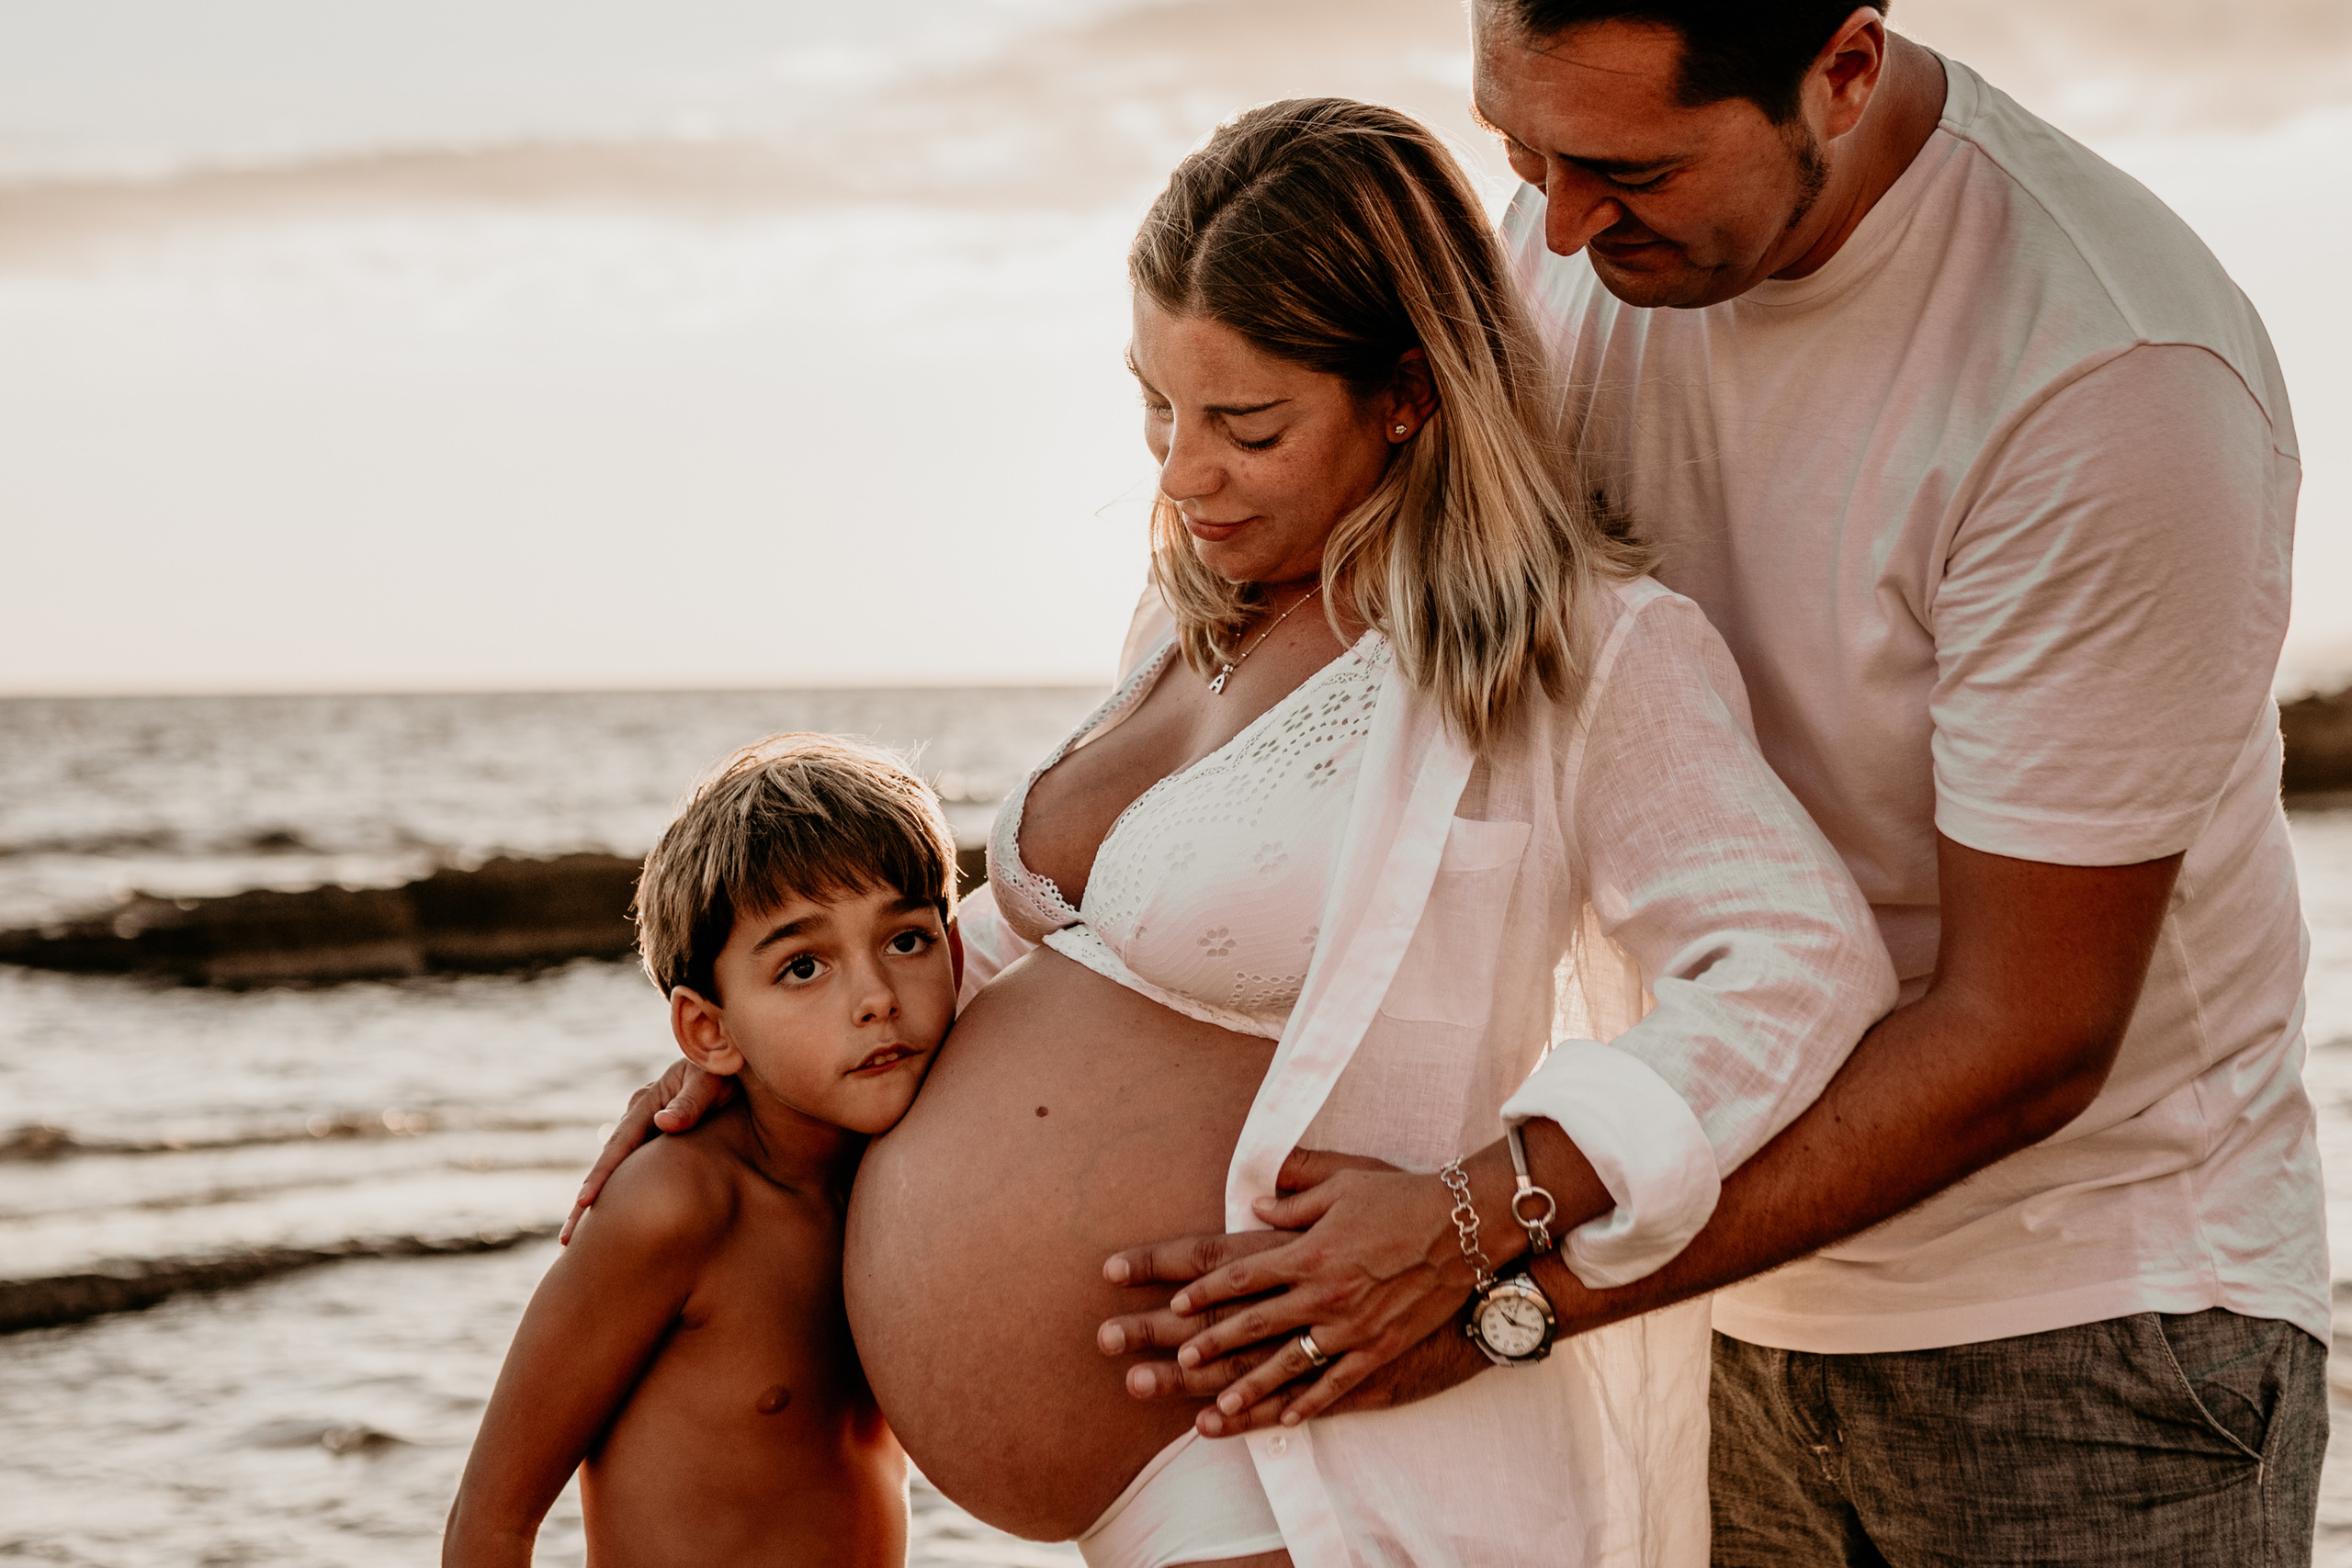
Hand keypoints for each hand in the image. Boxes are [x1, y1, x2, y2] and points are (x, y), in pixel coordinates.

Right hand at [558, 1058, 732, 1243]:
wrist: (735, 1069)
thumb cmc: (726, 1071)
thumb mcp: (711, 1079)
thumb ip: (692, 1100)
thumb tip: (663, 1124)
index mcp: (648, 1103)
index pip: (619, 1145)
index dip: (601, 1175)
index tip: (584, 1203)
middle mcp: (640, 1119)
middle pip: (608, 1164)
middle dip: (585, 1203)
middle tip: (565, 1240)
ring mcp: (647, 1131)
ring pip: (619, 1172)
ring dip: (600, 1203)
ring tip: (578, 1239)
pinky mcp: (659, 1142)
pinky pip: (636, 1171)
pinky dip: (621, 1194)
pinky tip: (612, 1219)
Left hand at [1096, 1148, 1481, 1430]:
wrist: (1466, 1228)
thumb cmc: (1401, 1197)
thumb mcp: (1343, 1180)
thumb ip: (1293, 1193)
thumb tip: (1254, 1204)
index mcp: (1308, 1250)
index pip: (1241, 1276)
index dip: (1204, 1291)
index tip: (1176, 1306)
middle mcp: (1323, 1293)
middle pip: (1253, 1323)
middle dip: (1210, 1343)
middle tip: (1178, 1360)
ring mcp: (1351, 1326)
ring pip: (1288, 1363)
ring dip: (1249, 1386)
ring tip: (1217, 1405)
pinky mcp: (1379, 1346)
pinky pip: (1337, 1382)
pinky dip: (1310, 1402)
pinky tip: (1287, 1418)